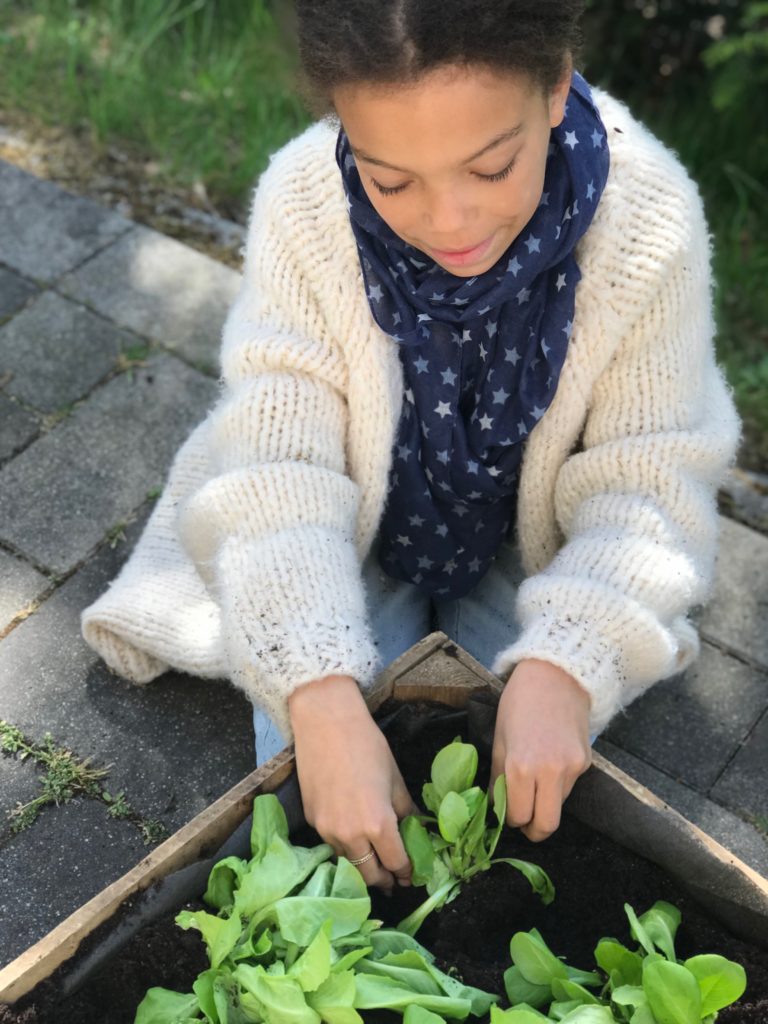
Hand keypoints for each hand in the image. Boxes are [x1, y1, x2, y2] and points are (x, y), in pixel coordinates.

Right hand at [288, 674, 417, 890]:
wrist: (326, 723)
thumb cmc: (367, 745)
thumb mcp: (395, 778)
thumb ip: (406, 811)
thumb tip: (418, 830)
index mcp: (378, 824)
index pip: (396, 864)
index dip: (407, 872)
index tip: (412, 875)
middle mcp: (351, 835)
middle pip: (369, 876)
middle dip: (384, 879)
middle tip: (394, 878)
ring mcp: (327, 831)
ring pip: (348, 863)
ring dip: (363, 867)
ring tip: (375, 861)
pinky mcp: (312, 821)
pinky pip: (332, 845)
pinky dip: (345, 849)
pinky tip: (354, 838)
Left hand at [491, 658, 591, 841]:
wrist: (556, 675)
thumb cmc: (519, 703)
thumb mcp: (500, 738)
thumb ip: (499, 776)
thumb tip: (496, 806)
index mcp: (521, 767)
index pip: (517, 816)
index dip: (510, 820)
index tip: (506, 812)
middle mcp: (550, 773)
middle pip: (546, 826)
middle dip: (533, 829)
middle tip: (523, 820)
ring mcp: (572, 769)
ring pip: (558, 807)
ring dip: (544, 804)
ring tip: (534, 783)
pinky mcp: (586, 763)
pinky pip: (569, 788)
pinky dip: (557, 786)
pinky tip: (549, 764)